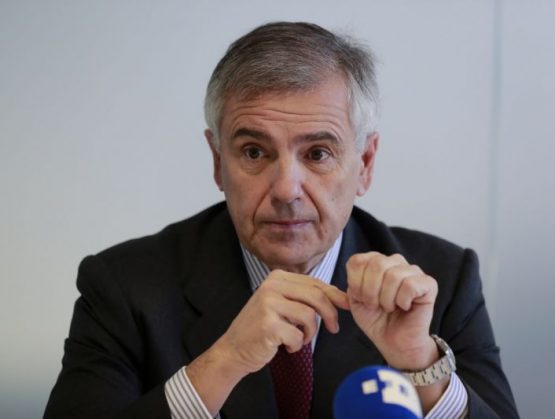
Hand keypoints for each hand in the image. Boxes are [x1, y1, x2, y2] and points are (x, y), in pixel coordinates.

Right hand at [212, 269, 348, 376]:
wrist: (234, 349)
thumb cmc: (262, 328)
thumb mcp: (282, 304)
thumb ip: (305, 296)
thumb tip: (340, 296)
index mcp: (277, 277)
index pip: (315, 282)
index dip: (334, 295)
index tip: (347, 305)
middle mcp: (271, 286)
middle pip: (316, 296)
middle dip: (330, 314)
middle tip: (333, 328)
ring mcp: (268, 304)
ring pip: (309, 316)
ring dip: (310, 333)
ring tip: (299, 339)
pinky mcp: (268, 324)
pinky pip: (298, 336)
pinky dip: (297, 345)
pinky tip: (286, 346)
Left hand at [346, 252, 437, 369]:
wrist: (394, 342)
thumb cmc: (376, 319)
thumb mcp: (355, 300)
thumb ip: (351, 282)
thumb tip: (352, 271)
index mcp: (375, 262)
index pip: (358, 261)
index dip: (355, 283)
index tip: (361, 298)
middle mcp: (395, 262)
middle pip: (376, 264)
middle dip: (370, 291)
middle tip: (375, 305)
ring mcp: (413, 271)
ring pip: (393, 275)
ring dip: (386, 299)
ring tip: (390, 307)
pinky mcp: (429, 284)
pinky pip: (410, 285)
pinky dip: (403, 301)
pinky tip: (405, 307)